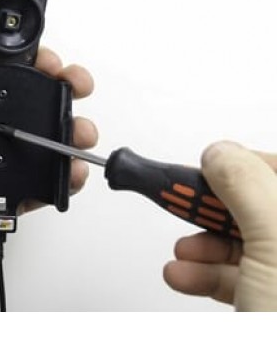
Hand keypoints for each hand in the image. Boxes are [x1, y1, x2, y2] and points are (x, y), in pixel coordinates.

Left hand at [0, 19, 97, 275]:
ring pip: (52, 140)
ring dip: (75, 129)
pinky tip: (69, 168)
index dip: (36, 61)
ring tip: (77, 129)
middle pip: (41, 102)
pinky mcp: (13, 194)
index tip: (48, 58)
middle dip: (67, 88)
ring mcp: (5, 162)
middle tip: (74, 84)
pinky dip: (67, 176)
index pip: (12, 73)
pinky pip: (49, 184)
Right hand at [163, 141, 276, 310]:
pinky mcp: (268, 297)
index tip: (205, 170)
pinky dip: (202, 272)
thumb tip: (218, 153)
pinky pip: (234, 273)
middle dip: (209, 209)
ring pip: (239, 240)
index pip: (275, 167)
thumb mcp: (274, 242)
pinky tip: (184, 274)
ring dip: (199, 243)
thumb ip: (246, 187)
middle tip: (185, 207)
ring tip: (182, 252)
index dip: (239, 164)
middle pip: (252, 205)